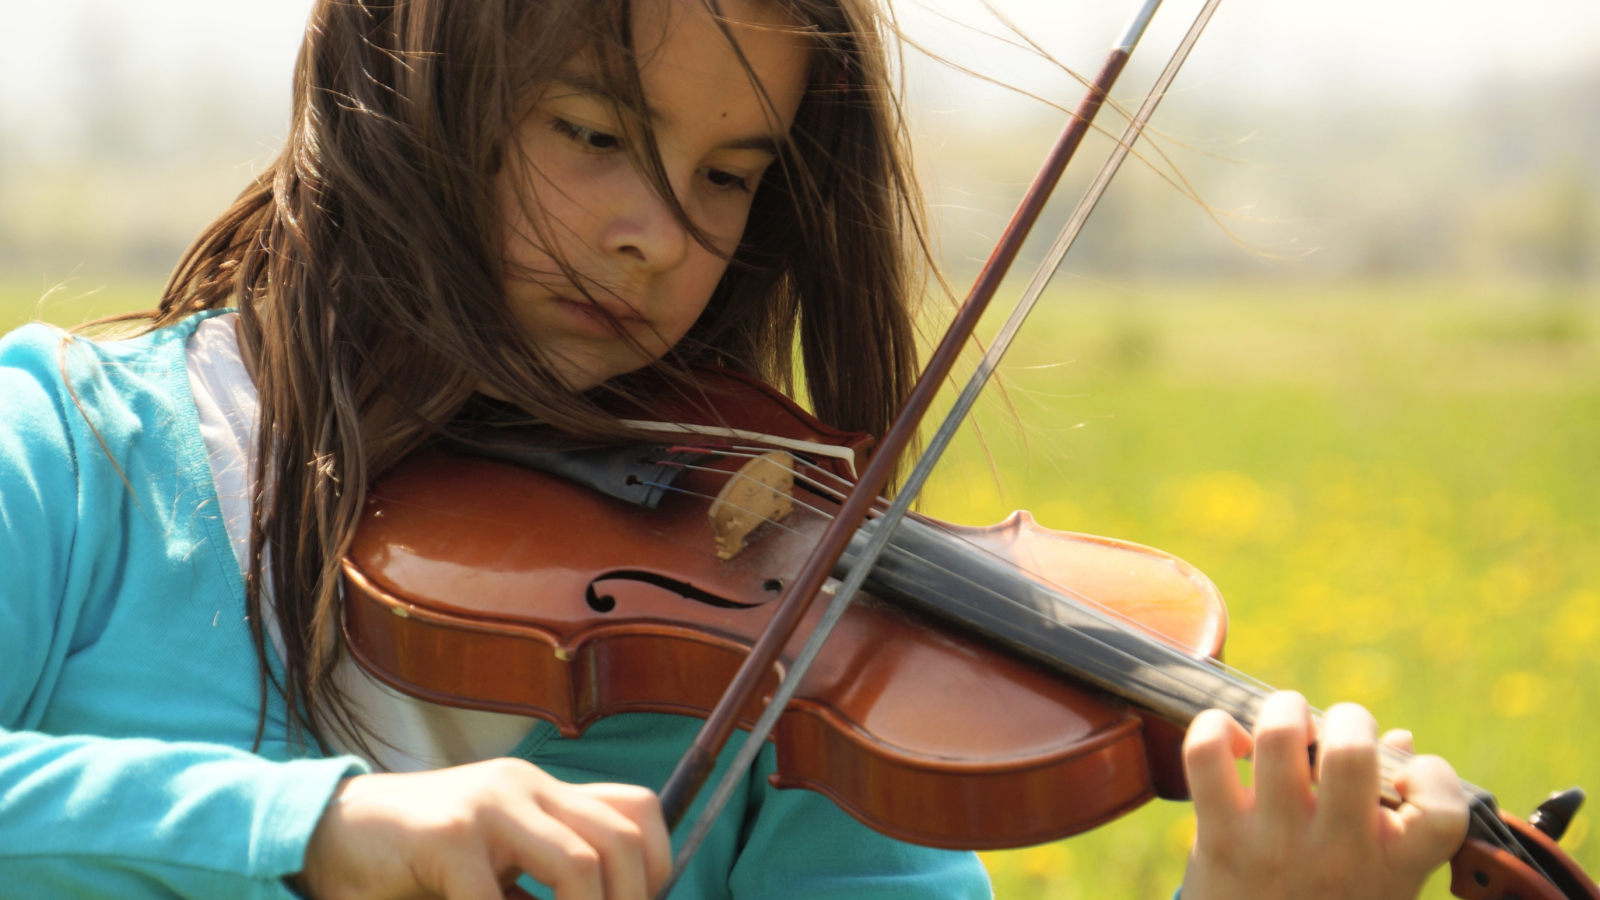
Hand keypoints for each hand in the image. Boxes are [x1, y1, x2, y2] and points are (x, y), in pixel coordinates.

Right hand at [292, 758, 670, 899]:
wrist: (331, 831)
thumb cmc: (418, 858)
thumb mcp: (496, 861)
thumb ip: (542, 876)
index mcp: (543, 791)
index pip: (637, 809)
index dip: (659, 867)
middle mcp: (524, 786)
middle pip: (620, 838)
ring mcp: (487, 805)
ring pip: (577, 863)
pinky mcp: (446, 834)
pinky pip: (493, 898)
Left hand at [1180, 691, 1468, 899]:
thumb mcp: (1382, 884)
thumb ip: (1398, 817)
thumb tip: (1399, 740)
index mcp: (1395, 868)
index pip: (1442, 807)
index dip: (1431, 773)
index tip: (1407, 774)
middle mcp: (1339, 853)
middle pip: (1351, 751)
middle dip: (1349, 718)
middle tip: (1337, 732)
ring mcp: (1275, 843)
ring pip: (1279, 736)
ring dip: (1285, 710)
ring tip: (1287, 723)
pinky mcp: (1219, 836)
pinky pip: (1206, 753)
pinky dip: (1215, 727)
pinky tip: (1231, 743)